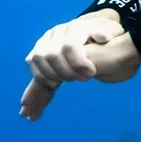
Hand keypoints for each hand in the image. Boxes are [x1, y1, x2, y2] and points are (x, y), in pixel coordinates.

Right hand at [20, 10, 140, 118]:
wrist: (97, 37)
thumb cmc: (107, 34)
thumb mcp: (112, 29)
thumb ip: (108, 30)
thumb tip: (100, 36)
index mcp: (72, 28)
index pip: (68, 47)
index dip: (78, 63)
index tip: (91, 74)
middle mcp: (54, 35)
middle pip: (50, 56)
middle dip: (66, 72)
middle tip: (84, 79)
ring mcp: (44, 48)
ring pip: (39, 67)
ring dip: (49, 80)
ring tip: (63, 84)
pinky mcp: (41, 62)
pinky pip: (36, 80)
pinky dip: (33, 96)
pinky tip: (28, 113)